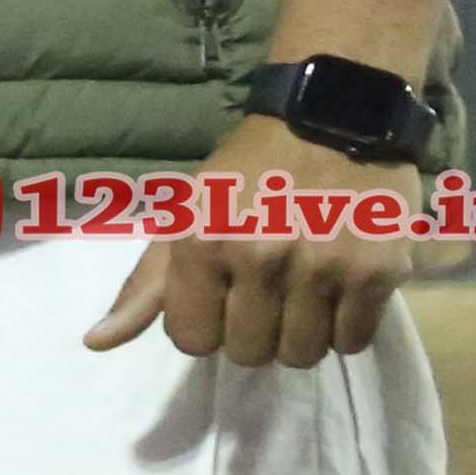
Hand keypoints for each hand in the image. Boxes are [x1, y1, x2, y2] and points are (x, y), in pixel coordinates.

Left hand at [83, 113, 423, 368]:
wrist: (332, 119)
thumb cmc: (248, 172)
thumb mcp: (185, 217)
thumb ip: (146, 285)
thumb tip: (97, 342)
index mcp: (204, 243)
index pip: (192, 341)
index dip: (203, 326)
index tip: (217, 300)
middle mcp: (261, 259)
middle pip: (248, 354)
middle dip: (251, 333)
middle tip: (264, 296)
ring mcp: (323, 268)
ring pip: (302, 355)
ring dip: (299, 336)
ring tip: (301, 296)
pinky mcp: (378, 274)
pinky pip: (354, 342)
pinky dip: (343, 329)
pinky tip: (337, 293)